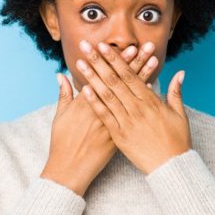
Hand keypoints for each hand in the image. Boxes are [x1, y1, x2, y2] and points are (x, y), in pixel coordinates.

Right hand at [41, 44, 158, 195]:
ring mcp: (113, 121)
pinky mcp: (120, 134)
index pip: (105, 75)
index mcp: (86, 102)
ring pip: (132, 94)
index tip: (129, 46)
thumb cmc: (63, 142)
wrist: (70, 168)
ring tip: (154, 61)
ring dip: (143, 76)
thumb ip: (64, 95)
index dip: (118, 60)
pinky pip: (134, 113)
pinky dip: (142, 103)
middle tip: (147, 46)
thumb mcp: (61, 116)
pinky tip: (153, 90)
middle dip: (135, 61)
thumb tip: (61, 76)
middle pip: (122, 80)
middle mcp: (102, 108)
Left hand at [75, 39, 190, 174]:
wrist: (172, 167)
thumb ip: (176, 92)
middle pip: (114, 80)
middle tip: (85, 46)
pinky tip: (83, 90)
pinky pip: (104, 116)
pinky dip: (94, 102)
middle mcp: (137, 108)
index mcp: (150, 101)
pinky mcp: (119, 135)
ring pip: (106, 95)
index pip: (129, 74)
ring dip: (92, 78)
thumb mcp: (179, 114)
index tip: (104, 46)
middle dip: (98, 61)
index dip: (115, 59)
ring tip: (79, 64)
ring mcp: (127, 121)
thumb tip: (180, 72)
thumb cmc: (177, 140)